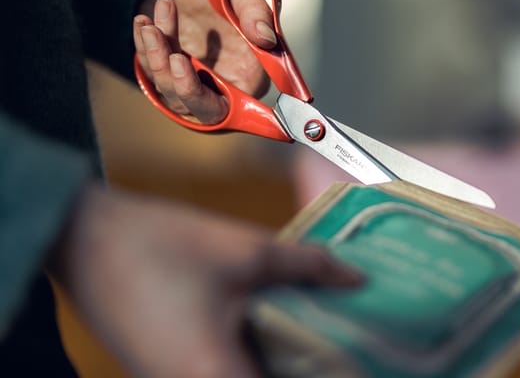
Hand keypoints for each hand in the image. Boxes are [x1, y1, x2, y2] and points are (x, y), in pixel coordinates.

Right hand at [51, 183, 363, 376]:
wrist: (83, 236)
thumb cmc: (160, 245)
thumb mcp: (245, 251)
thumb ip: (307, 267)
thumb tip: (356, 278)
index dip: (325, 375)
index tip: (355, 354)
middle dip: (305, 366)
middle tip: (343, 338)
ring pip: (248, 376)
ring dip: (278, 360)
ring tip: (316, 327)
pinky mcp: (166, 370)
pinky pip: (224, 370)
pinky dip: (252, 354)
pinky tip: (273, 323)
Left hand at [134, 0, 274, 123]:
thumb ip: (255, 12)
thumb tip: (265, 38)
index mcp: (252, 75)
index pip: (239, 107)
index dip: (210, 97)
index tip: (181, 62)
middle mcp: (227, 87)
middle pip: (200, 108)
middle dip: (177, 80)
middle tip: (165, 46)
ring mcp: (197, 85)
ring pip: (172, 92)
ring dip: (157, 57)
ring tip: (151, 22)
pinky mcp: (173, 79)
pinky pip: (155, 76)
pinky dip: (145, 50)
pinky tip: (143, 22)